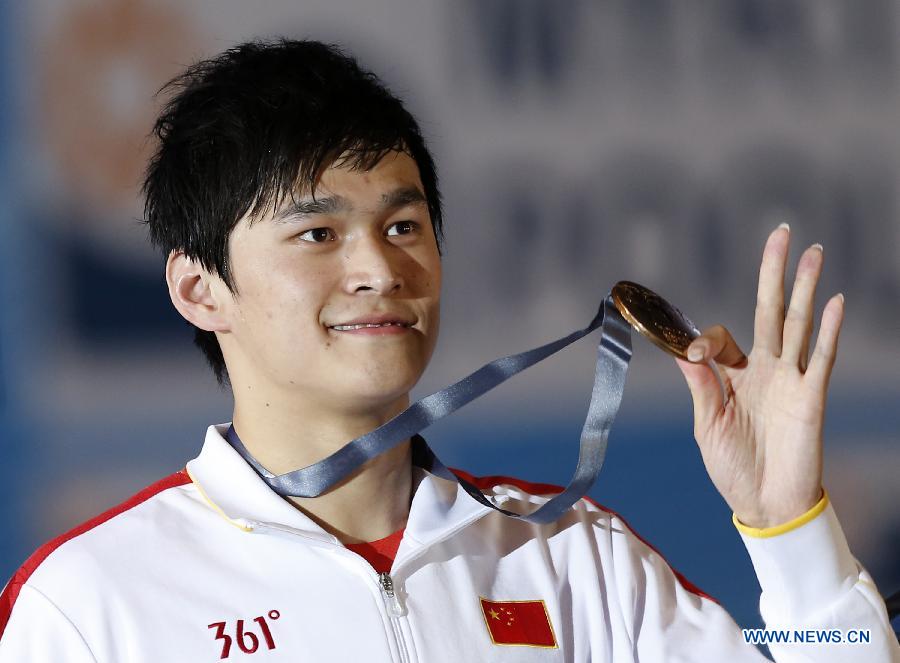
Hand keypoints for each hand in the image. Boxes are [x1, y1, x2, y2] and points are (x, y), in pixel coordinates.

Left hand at [675, 224, 844, 527]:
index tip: (692, 355)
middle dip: (774, 272)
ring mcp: (791, 380)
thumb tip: (682, 350)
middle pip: (770, 311)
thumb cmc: (734, 467)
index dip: (705, 340)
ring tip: (813, 251)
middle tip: (781, 233)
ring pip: (798, 324)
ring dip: (805, 288)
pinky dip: (827, 330)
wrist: (766, 505)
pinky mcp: (811, 397)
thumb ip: (701, 385)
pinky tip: (833, 301)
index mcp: (735, 377)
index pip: (723, 338)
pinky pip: (820, 358)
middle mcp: (765, 370)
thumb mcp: (708, 424)